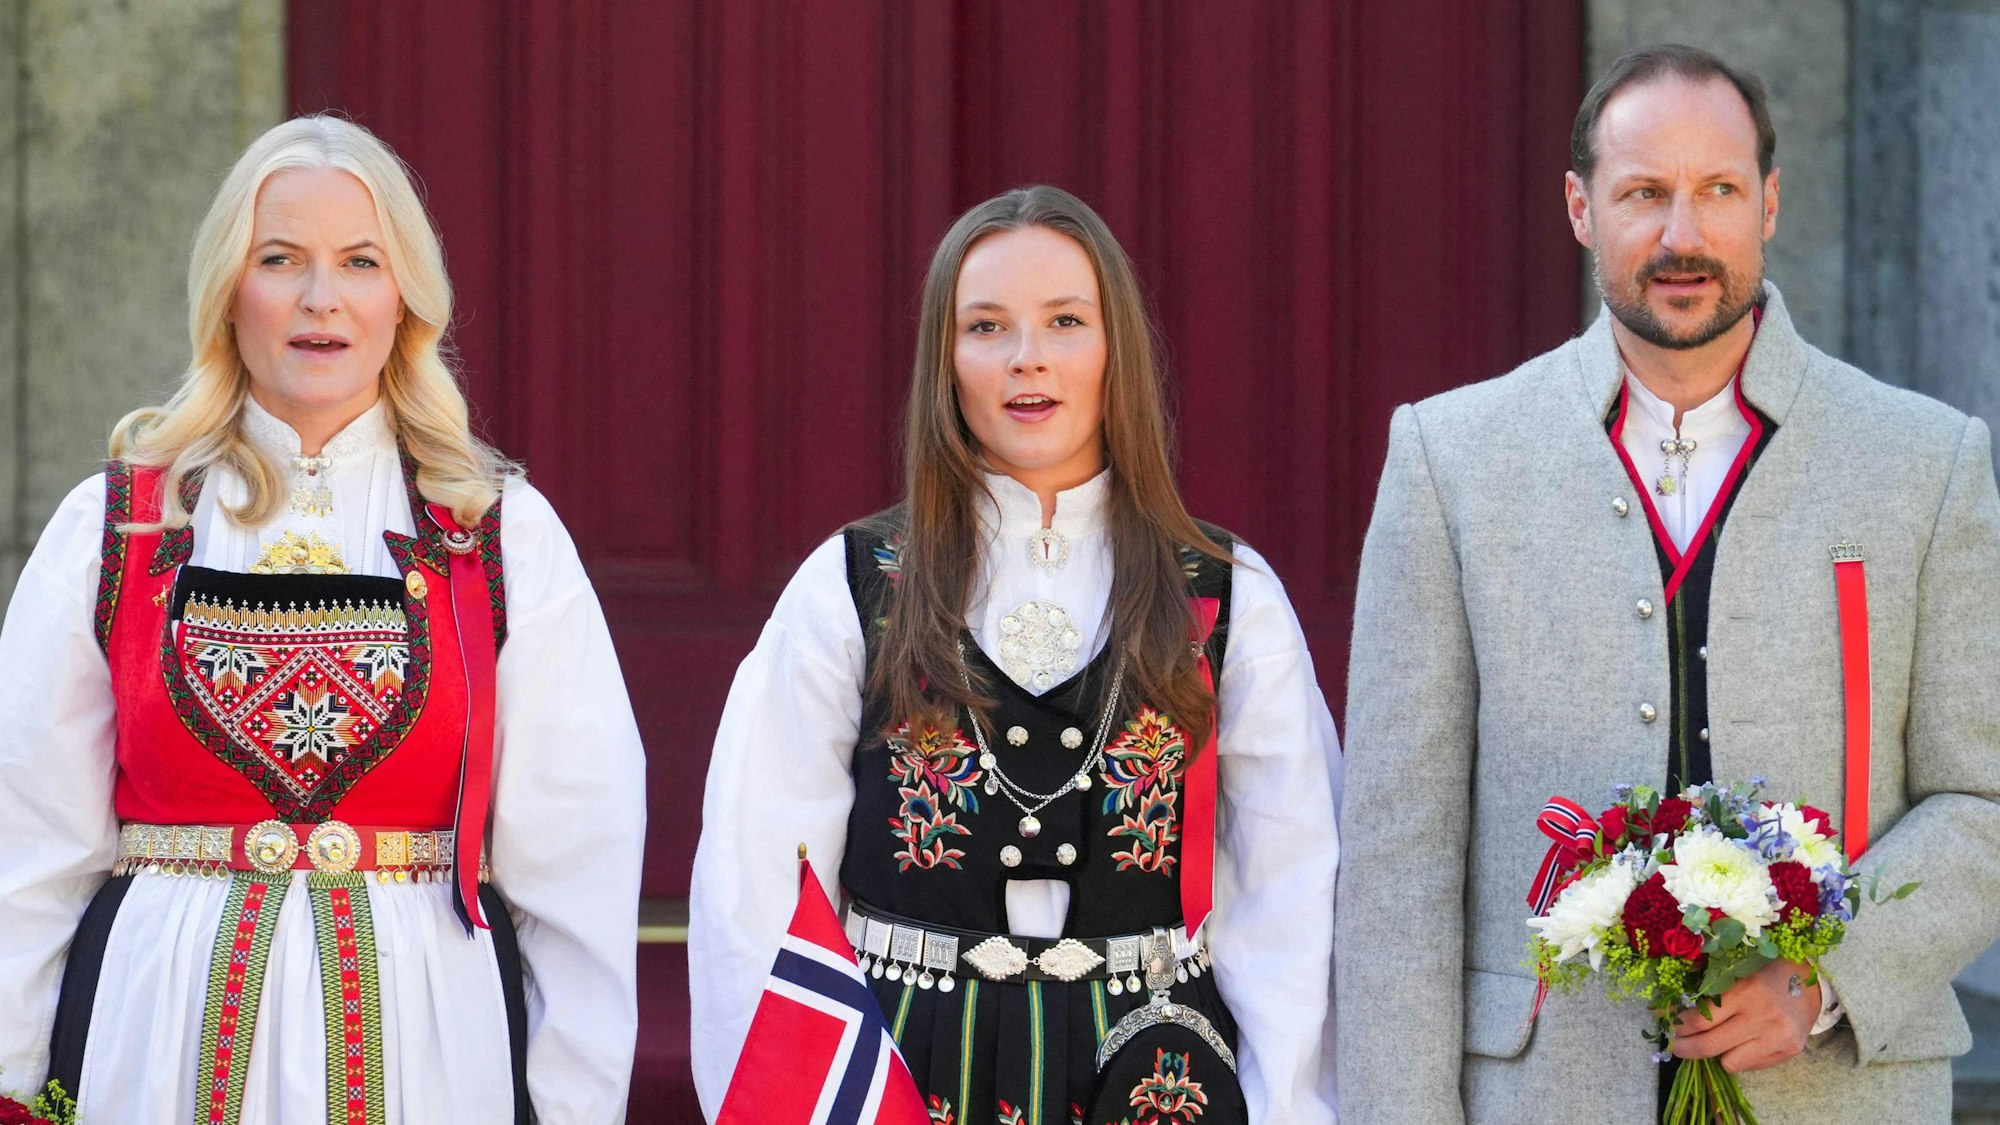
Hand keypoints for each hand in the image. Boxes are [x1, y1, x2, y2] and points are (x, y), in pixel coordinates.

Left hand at [1670, 959, 1820, 1072]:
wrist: (1810, 984)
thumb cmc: (1765, 974)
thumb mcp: (1736, 973)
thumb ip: (1710, 993)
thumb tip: (1674, 1013)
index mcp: (1746, 992)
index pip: (1701, 1019)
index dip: (1679, 1025)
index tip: (1668, 1024)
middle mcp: (1763, 1017)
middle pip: (1710, 1045)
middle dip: (1685, 1048)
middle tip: (1675, 1045)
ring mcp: (1777, 1037)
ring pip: (1729, 1062)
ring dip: (1715, 1054)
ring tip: (1712, 1042)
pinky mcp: (1789, 1051)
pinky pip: (1750, 1066)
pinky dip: (1738, 1058)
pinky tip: (1739, 1044)